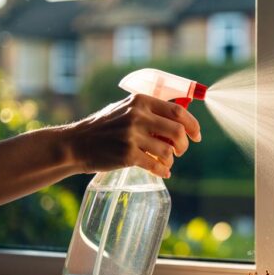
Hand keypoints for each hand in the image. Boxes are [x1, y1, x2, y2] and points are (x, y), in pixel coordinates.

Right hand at [64, 94, 201, 176]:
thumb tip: (181, 118)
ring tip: (165, 162)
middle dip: (184, 145)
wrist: (76, 143)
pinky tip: (162, 172)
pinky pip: (156, 165)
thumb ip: (150, 111)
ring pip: (168, 152)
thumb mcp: (125, 108)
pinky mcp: (127, 155)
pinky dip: (163, 171)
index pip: (178, 111)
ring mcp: (132, 136)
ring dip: (171, 160)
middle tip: (180, 151)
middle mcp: (137, 116)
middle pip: (177, 132)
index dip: (192, 125)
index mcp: (140, 101)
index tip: (197, 135)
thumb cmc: (104, 126)